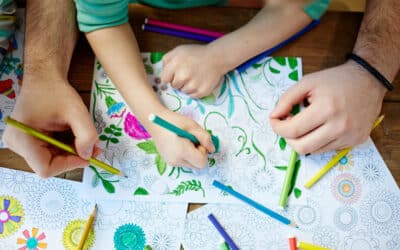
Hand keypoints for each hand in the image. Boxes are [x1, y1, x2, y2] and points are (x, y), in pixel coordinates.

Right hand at [2, 74, 98, 177]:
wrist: (44, 78)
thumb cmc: (56, 91)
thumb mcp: (77, 112)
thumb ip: (86, 135)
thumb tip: (88, 156)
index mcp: (22, 138)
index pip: (45, 168)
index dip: (68, 164)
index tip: (87, 155)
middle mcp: (17, 144)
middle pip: (48, 164)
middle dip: (73, 158)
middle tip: (93, 149)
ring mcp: (21, 143)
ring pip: (51, 159)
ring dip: (71, 153)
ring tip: (87, 141)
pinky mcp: (28, 141)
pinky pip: (49, 152)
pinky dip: (65, 148)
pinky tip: (75, 137)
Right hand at [149, 109, 214, 167]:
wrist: (155, 123)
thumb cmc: (174, 121)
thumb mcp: (193, 126)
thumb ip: (205, 138)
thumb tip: (212, 150)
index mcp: (182, 152)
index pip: (202, 163)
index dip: (204, 152)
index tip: (198, 141)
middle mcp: (176, 161)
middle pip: (198, 166)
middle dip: (199, 154)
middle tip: (192, 141)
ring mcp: (171, 163)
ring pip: (192, 165)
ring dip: (193, 155)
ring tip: (184, 142)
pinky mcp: (169, 162)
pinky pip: (185, 163)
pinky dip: (186, 156)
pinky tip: (179, 145)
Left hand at [161, 44, 225, 98]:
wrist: (216, 58)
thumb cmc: (196, 54)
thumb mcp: (178, 51)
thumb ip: (167, 60)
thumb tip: (163, 74)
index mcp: (175, 64)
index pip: (164, 79)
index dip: (170, 76)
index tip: (175, 74)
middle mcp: (183, 75)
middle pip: (174, 86)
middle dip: (178, 81)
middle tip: (187, 74)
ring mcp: (193, 85)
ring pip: (183, 91)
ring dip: (187, 86)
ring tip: (194, 77)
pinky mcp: (201, 91)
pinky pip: (192, 95)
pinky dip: (195, 90)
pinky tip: (199, 81)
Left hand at [269, 61, 386, 153]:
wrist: (368, 81)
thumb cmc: (335, 80)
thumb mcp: (307, 83)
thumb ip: (286, 99)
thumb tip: (273, 116)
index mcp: (326, 109)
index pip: (293, 130)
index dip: (278, 127)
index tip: (274, 120)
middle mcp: (340, 126)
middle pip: (302, 147)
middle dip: (288, 139)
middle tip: (288, 125)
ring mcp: (350, 136)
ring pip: (314, 151)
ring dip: (303, 140)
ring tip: (306, 124)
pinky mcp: (356, 141)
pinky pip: (328, 149)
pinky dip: (318, 141)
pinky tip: (320, 127)